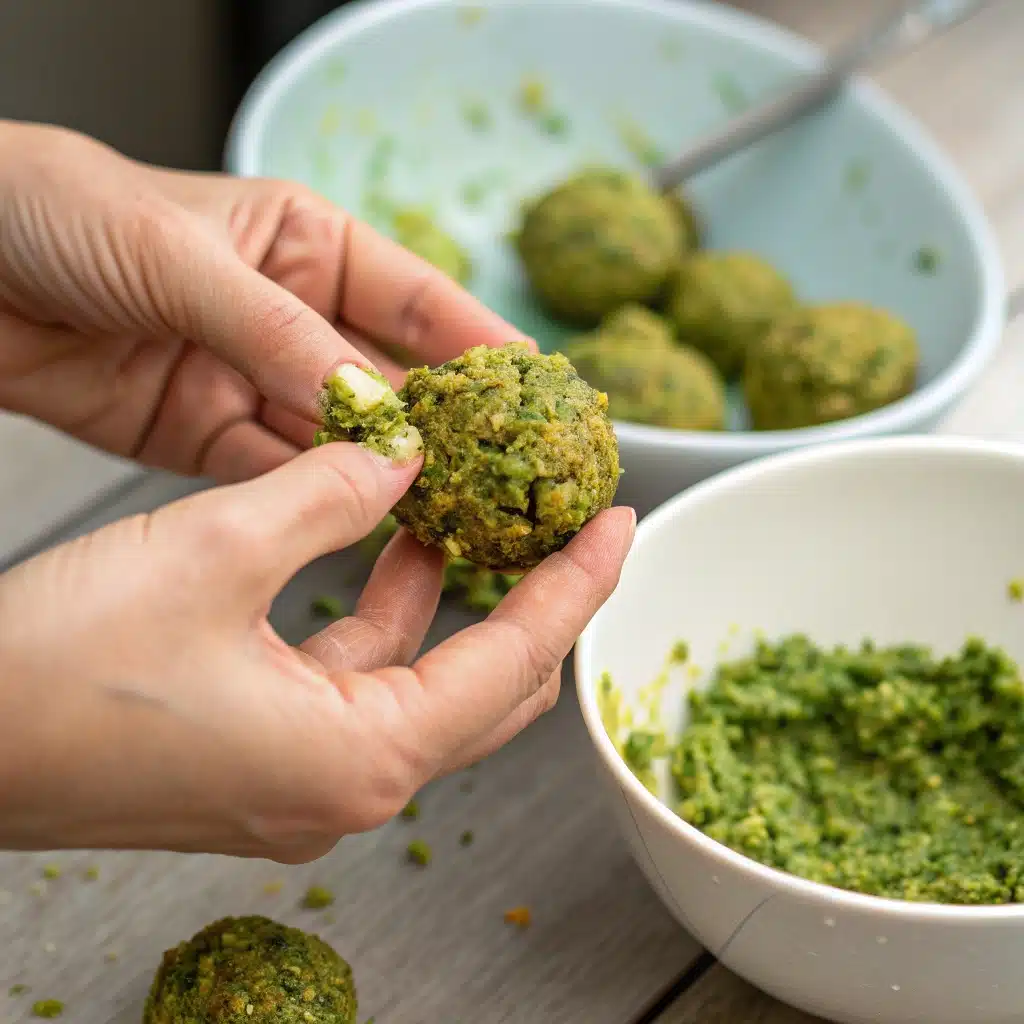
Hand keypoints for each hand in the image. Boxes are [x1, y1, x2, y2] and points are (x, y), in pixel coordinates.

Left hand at [0, 120, 526, 481]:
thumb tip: (373, 408)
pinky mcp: (207, 438)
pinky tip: (358, 517)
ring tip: (443, 505)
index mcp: (303, 245)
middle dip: (442, 425)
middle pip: (388, 379)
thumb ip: (279, 335)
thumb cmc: (58, 211)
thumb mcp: (179, 257)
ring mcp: (252, 381)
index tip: (531, 384)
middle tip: (495, 467)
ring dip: (385, 473)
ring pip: (340, 439)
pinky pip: (277, 475)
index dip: (478, 343)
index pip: (414, 297)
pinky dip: (317, 500)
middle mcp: (290, 318)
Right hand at [0, 440, 633, 860]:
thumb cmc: (59, 671)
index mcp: (361, 756)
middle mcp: (345, 787)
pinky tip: (377, 542)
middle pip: (487, 689)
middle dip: (530, 600)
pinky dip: (378, 614)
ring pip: (417, 680)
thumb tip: (398, 452)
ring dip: (442, 593)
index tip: (618, 524)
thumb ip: (328, 493)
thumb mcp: (215, 548)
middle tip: (559, 524)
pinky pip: (354, 682)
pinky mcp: (261, 759)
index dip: (578, 584)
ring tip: (461, 507)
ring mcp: (303, 780)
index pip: (516, 659)